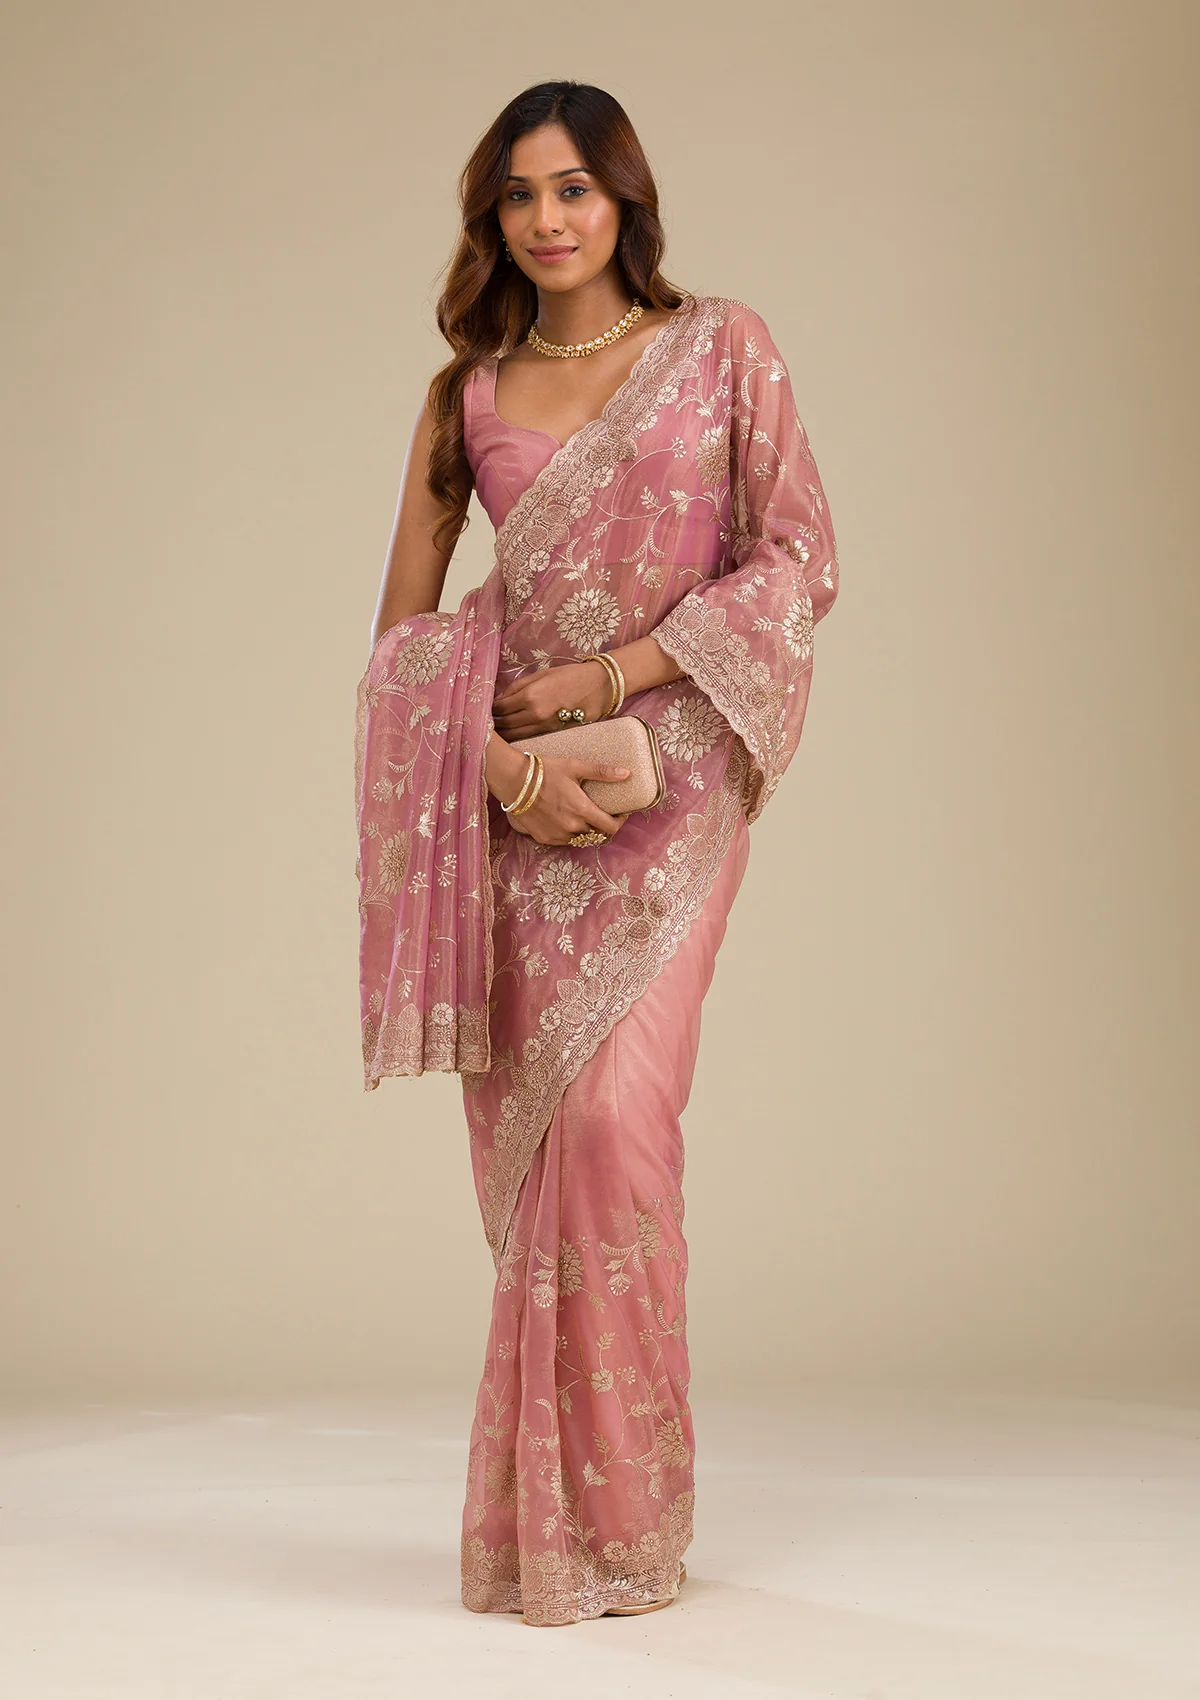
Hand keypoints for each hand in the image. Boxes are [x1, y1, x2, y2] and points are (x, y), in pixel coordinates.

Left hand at [492, 659, 612, 738]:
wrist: (600, 686)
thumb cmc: (570, 676)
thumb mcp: (541, 674)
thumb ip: (517, 686)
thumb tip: (499, 698)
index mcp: (530, 695)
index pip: (499, 708)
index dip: (489, 710)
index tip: (483, 710)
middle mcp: (536, 714)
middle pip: (504, 725)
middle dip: (493, 724)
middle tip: (485, 723)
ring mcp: (545, 728)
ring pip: (515, 736)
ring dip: (504, 734)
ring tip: (496, 732)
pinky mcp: (554, 735)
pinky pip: (530, 739)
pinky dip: (519, 738)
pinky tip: (513, 735)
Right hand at [506, 755, 631, 846]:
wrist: (514, 781)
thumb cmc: (545, 771)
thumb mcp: (575, 767)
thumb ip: (602, 772)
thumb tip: (626, 773)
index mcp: (582, 810)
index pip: (611, 827)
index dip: (619, 822)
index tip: (620, 814)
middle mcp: (571, 827)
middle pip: (597, 835)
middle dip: (603, 826)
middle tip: (602, 814)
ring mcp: (557, 835)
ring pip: (580, 840)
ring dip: (586, 831)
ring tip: (584, 818)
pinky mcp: (544, 838)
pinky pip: (564, 841)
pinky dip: (569, 834)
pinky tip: (566, 821)